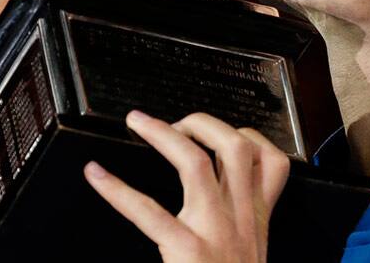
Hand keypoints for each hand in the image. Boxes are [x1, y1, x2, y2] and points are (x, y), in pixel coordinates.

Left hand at [84, 111, 290, 262]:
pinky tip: (97, 175)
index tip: (221, 130)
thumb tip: (213, 198)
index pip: (272, 162)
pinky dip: (117, 190)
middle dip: (205, 122)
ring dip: (165, 135)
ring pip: (197, 163)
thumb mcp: (250, 257)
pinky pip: (148, 212)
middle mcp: (239, 220)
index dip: (248, 135)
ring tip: (139, 123)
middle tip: (177, 121)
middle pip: (236, 147)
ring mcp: (215, 232)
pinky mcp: (187, 250)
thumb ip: (237, 228)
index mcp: (255, 222)